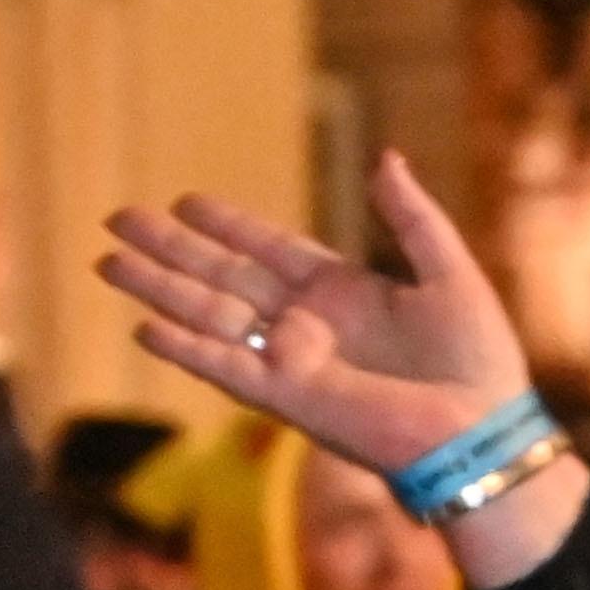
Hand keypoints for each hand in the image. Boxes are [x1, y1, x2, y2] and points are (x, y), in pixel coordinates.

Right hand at [101, 155, 579, 583]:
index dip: (228, 226)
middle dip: (171, 251)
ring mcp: (290, 359)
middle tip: (118, 220)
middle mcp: (306, 323)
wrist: (481, 430)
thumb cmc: (477, 360)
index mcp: (342, 292)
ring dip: (159, 289)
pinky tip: (143, 327)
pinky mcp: (286, 395)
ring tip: (107, 261)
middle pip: (223, 277)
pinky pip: (223, 367)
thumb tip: (387, 158)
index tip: (185, 202)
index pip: (270, 250)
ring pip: (209, 315)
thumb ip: (413, 218)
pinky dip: (184, 348)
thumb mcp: (450, 273)